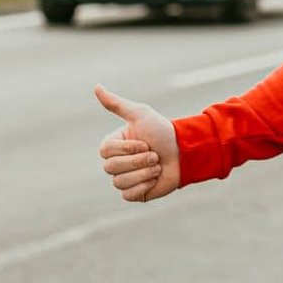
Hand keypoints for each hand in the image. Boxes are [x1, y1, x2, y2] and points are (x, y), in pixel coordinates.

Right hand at [96, 85, 180, 201]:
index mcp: (113, 145)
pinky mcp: (134, 193)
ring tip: (157, 165)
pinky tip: (155, 179)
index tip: (145, 142)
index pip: (106, 152)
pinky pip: (129, 195)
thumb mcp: (141, 114)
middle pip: (111, 168)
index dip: (128, 148)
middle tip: (155, 154)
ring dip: (144, 173)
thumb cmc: (163, 131)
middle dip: (139, 160)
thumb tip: (96, 86)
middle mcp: (115, 162)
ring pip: (120, 182)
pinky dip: (144, 187)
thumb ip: (117, 104)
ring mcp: (124, 178)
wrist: (186, 152)